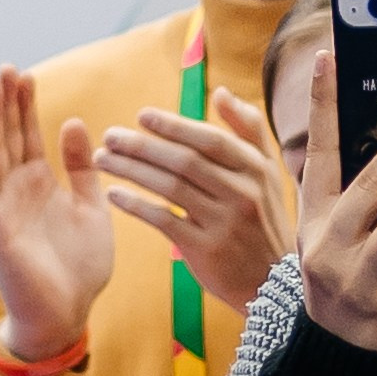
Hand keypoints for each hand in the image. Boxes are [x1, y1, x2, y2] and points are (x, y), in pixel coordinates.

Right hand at [0, 65, 112, 360]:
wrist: (67, 314)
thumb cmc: (79, 268)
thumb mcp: (92, 208)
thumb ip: (81, 168)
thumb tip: (72, 123)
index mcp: (40, 184)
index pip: (28, 135)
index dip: (25, 105)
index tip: (25, 74)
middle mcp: (16, 190)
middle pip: (6, 136)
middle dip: (5, 103)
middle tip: (4, 68)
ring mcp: (2, 206)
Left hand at [96, 85, 296, 310]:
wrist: (273, 282)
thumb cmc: (264, 220)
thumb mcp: (268, 173)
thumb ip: (248, 130)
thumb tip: (220, 93)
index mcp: (256, 170)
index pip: (210, 140)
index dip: (174, 126)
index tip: (141, 116)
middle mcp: (242, 194)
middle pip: (184, 161)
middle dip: (142, 146)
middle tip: (110, 137)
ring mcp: (224, 223)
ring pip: (170, 188)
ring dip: (131, 171)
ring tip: (103, 160)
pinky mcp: (206, 250)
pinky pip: (164, 220)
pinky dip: (136, 206)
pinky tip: (114, 195)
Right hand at [298, 50, 376, 353]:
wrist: (344, 361)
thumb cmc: (354, 281)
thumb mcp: (339, 237)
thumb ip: (361, 193)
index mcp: (317, 218)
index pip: (318, 152)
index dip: (322, 105)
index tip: (329, 56)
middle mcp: (330, 245)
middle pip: (372, 184)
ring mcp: (359, 281)